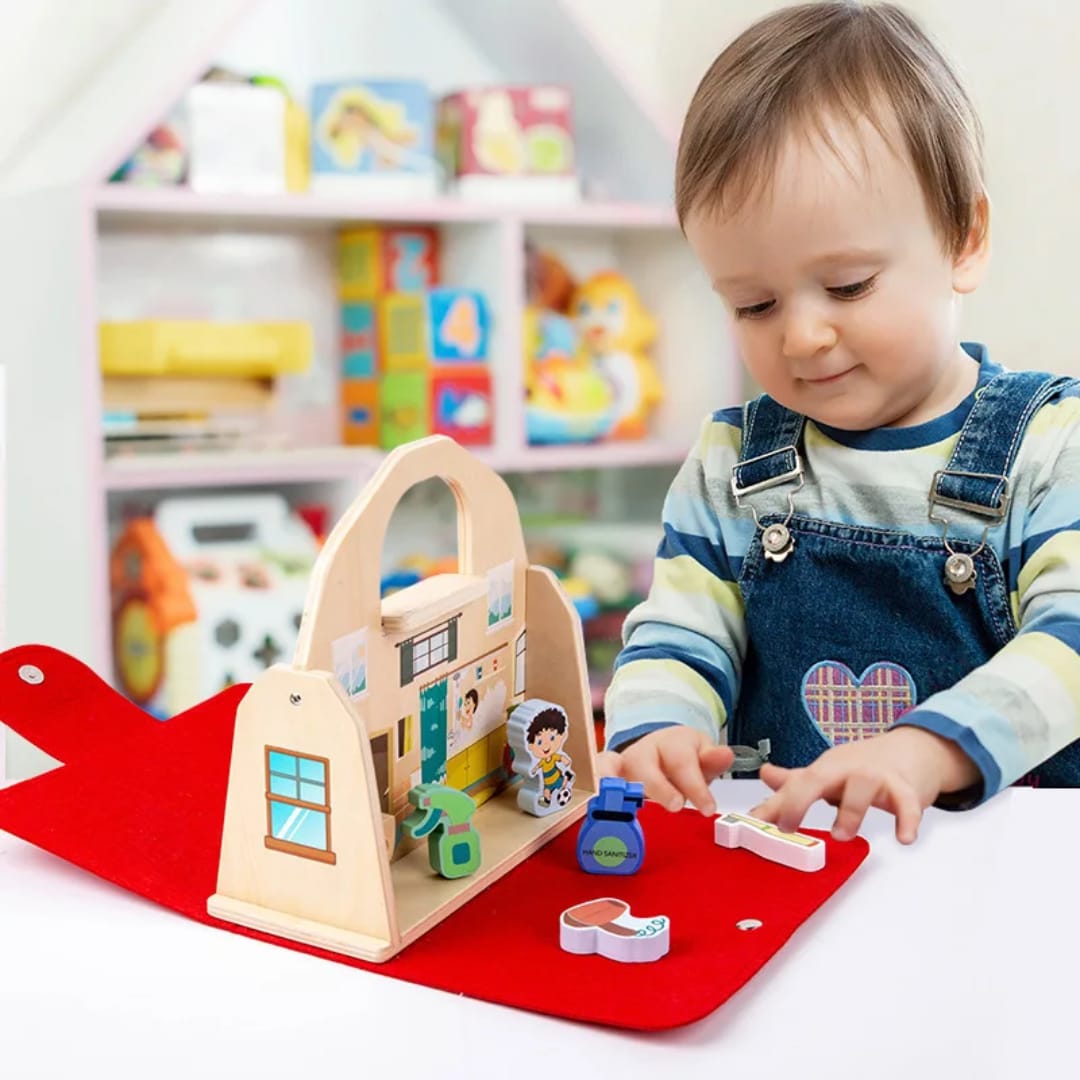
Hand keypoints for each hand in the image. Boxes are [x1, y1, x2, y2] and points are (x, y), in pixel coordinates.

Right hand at [597, 727, 733, 815]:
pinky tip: (590, 802)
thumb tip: (725, 755)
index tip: (707, 808)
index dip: (695, 786)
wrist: (659, 748)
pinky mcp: (604, 775)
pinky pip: (592, 776)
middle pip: (645, 765)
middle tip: (676, 805)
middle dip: (659, 785)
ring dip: (612, 783)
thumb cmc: (682, 758)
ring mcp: (620, 763)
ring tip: (614, 803)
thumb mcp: (701, 756)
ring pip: (610, 767)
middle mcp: (642, 750)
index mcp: (671, 742)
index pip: (682, 762)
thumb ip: (711, 760)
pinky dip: (589, 785)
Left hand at [750, 726, 979, 843]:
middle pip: (818, 778)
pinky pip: (907, 804)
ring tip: (842, 834)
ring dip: (850, 811)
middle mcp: (847, 770)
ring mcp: (876, 777)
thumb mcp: (826, 773)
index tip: (762, 824)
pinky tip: (904, 838)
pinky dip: (907, 820)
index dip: (778, 804)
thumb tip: (763, 776)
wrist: (909, 751)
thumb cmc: (862, 766)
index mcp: (825, 769)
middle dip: (799, 800)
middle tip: (787, 826)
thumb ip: (795, 781)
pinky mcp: (906, 789)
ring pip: (861, 788)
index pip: (795, 784)